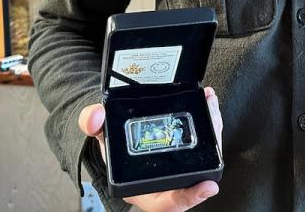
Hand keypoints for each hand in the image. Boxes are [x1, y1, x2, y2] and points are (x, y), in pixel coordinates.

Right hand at [78, 87, 223, 211]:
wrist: (116, 136)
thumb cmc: (110, 145)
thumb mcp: (98, 136)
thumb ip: (91, 124)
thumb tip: (95, 116)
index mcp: (143, 187)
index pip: (168, 202)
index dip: (188, 198)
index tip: (207, 186)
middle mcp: (166, 180)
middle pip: (195, 176)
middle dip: (209, 153)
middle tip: (213, 127)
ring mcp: (179, 165)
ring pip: (204, 156)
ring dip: (212, 132)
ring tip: (211, 108)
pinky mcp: (188, 150)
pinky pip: (203, 140)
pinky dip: (209, 122)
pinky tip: (209, 102)